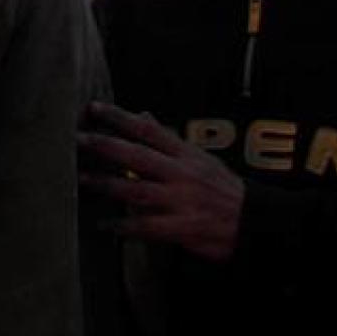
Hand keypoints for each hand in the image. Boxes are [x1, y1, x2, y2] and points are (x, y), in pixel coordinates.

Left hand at [78, 100, 244, 262]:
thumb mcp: (200, 158)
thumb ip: (168, 140)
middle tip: (79, 139)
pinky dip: (124, 226)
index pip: (148, 130)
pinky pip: (148, 226)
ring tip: (82, 179)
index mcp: (186, 155)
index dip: (120, 117)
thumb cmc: (225, 189)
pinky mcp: (183, 227)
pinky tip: (106, 224)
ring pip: (136, 190)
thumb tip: (142, 117)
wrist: (257, 222)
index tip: (94, 108)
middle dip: (105, 146)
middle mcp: (182, 175)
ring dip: (106, 184)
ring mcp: (182, 201)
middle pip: (137, 156)